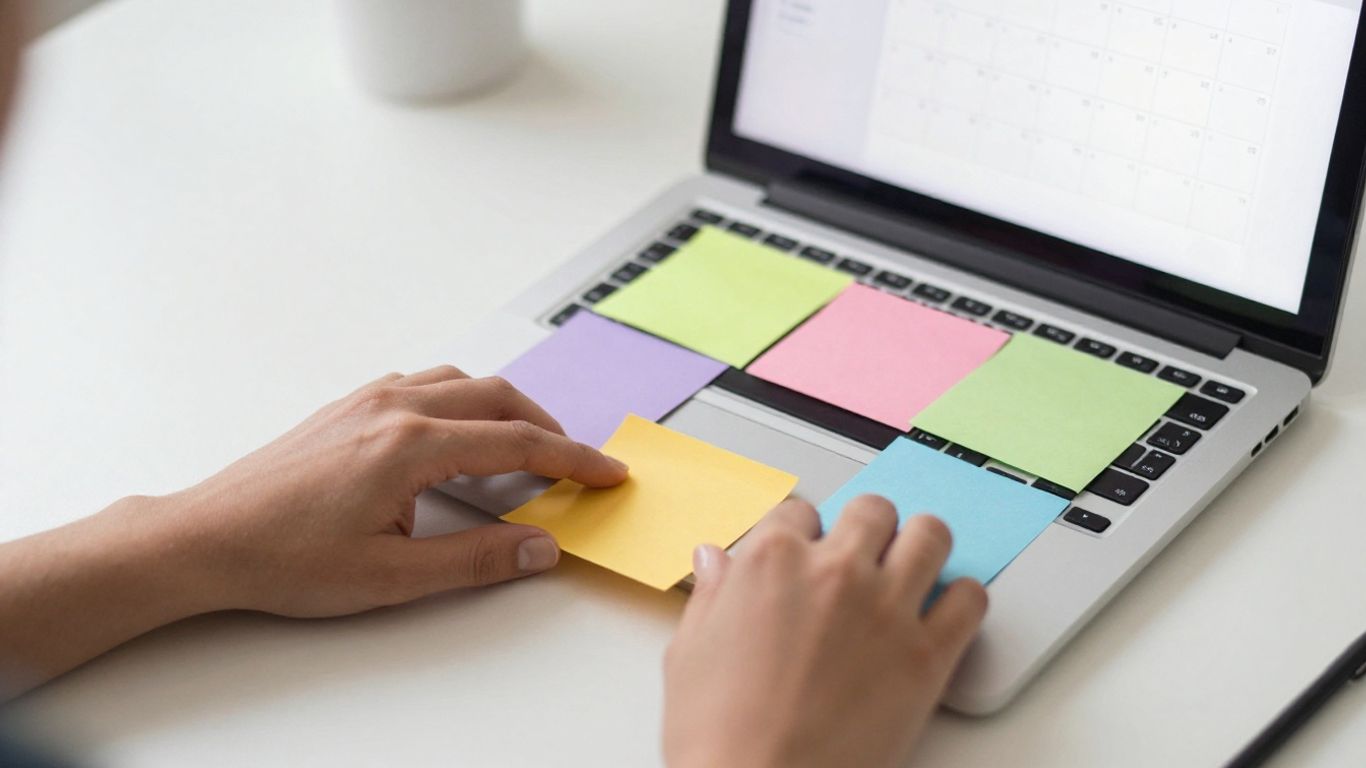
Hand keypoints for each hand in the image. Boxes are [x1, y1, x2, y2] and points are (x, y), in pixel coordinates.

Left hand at [0, 366, 627, 692]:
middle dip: (547, 428)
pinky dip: (463, 399)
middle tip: (576, 463)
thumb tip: (540, 547)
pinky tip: (457, 434)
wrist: (207, 538)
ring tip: (524, 447)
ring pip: (462, 382)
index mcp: (412, 446)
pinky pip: (424, 383)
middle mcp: (395, 408)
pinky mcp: (347, 406)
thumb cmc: (286, 558)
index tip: (607, 472)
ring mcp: (368, 400)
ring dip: (505, 408)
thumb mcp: (392, 578)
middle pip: (498, 398)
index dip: (573, 460)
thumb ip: (476, 560)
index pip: (517, 444)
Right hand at [662, 496, 987, 767]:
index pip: (800, 512)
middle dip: (867, 528)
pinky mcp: (927, 655)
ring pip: (931, 535)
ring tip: (913, 565)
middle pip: (872, 511)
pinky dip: (962, 599)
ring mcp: (886, 609)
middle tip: (863, 554)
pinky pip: (970, 599)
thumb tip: (714, 561)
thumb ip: (711, 595)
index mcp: (772, 561)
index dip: (804, 534)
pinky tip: (943, 612)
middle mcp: (835, 572)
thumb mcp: (690, 653)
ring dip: (921, 545)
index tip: (807, 552)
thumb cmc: (718, 734)